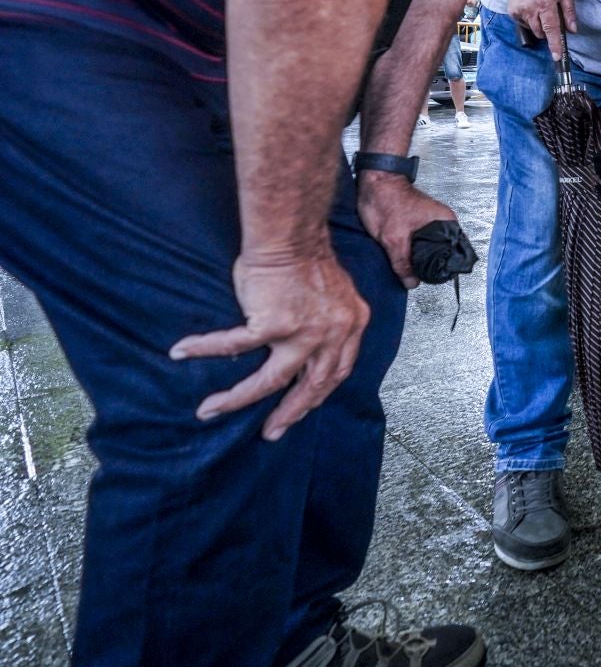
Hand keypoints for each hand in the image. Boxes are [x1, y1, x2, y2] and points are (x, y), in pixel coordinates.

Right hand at [170, 251, 369, 440]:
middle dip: (291, 412)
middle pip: (313, 385)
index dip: (319, 392)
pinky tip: (183, 352)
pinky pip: (233, 345)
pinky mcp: (274, 324)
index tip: (303, 407)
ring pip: (271, 380)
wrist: (291, 234)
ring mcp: (305, 331)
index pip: (339, 370)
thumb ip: (327, 321)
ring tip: (212, 411)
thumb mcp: (334, 295)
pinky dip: (206, 349)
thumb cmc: (306, 258)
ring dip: (240, 399)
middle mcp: (334, 333)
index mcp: (351, 325)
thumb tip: (308, 343)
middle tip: (272, 432)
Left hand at [356, 172, 455, 287]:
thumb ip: (403, 263)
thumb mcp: (393, 238)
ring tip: (403, 262)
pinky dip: (408, 250)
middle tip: (411, 273)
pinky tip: (399, 253)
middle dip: (425, 265)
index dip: (440, 269)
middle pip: (439, 253)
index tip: (427, 277)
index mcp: (445, 222)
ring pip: (426, 249)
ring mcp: (429, 222)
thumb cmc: (386, 198)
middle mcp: (441, 222)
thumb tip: (411, 282)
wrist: (373, 181)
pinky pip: (417, 243)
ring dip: (415, 257)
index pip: (453, 253)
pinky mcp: (417, 223)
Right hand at [504, 0, 576, 56]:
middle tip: (551, 15)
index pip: (552, 29)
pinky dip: (530, 20)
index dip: (555, 44)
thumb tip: (573, 30)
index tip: (557, 57)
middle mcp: (531, 9)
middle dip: (549, 30)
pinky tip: (531, 7)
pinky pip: (524, 24)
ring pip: (533, 30)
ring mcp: (519, 11)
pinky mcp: (512, 12)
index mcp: (546, 4)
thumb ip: (569, 12)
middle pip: (542, 33)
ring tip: (541, 8)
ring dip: (539, 25)